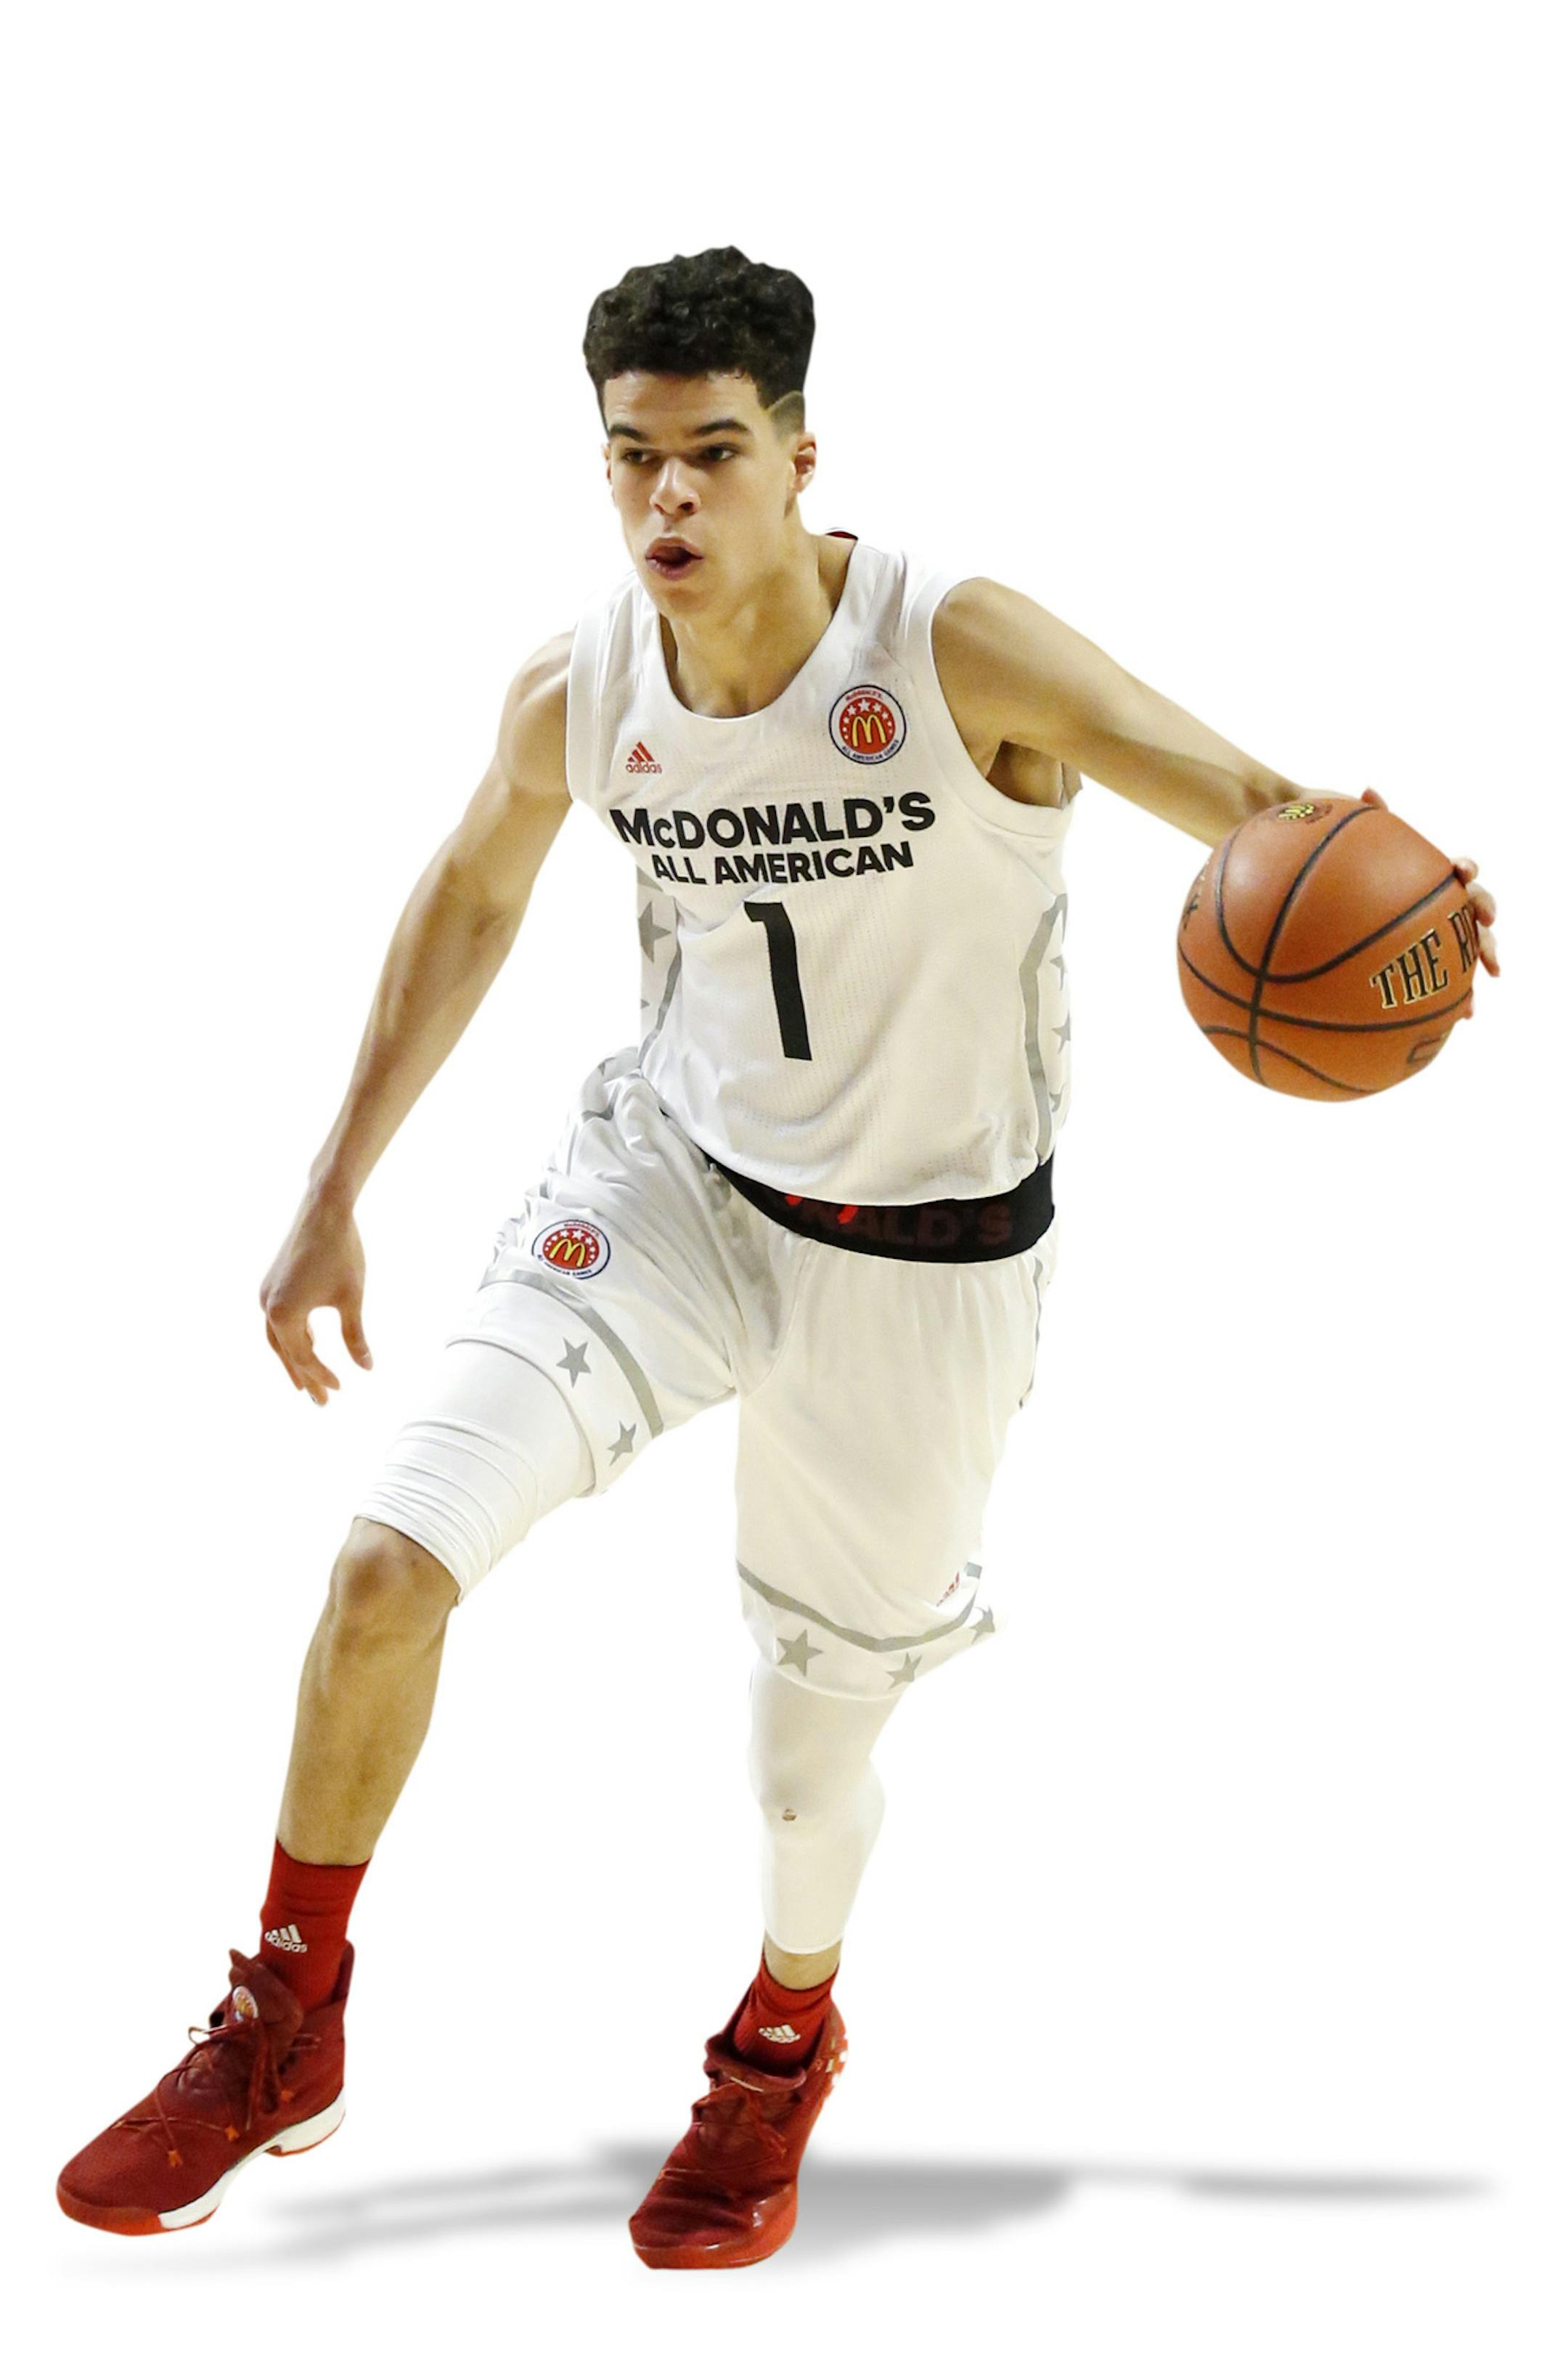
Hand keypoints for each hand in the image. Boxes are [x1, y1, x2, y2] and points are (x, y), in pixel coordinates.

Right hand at [259, 1190, 372, 1404]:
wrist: (324, 1211)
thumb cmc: (341, 1253)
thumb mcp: (352, 1299)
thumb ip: (356, 1337)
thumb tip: (367, 1368)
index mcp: (285, 1315)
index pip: (304, 1357)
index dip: (322, 1376)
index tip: (340, 1391)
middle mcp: (268, 1306)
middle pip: (286, 1353)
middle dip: (304, 1377)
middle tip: (321, 1402)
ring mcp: (266, 1294)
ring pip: (279, 1338)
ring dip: (295, 1359)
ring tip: (307, 1382)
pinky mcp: (272, 1283)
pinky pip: (279, 1319)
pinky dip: (293, 1336)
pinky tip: (309, 1342)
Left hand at [1358, 788, 1499, 998]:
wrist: (1333, 895)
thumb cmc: (1349, 867)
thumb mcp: (1358, 844)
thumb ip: (1371, 821)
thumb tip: (1367, 789)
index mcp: (1432, 879)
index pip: (1459, 873)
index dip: (1466, 872)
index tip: (1461, 872)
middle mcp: (1441, 905)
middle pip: (1475, 910)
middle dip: (1485, 922)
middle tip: (1488, 931)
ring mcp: (1438, 933)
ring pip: (1468, 947)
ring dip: (1481, 960)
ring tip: (1487, 982)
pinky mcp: (1429, 962)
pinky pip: (1446, 982)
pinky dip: (1455, 997)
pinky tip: (1460, 1015)